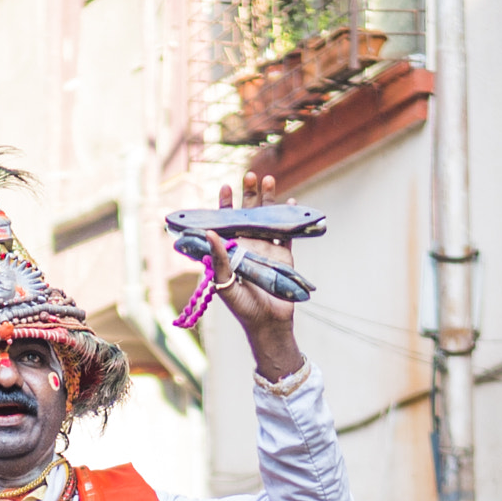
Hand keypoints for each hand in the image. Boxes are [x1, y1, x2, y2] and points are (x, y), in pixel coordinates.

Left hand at [204, 170, 303, 382]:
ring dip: (268, 199)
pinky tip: (291, 202)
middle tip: (249, 176)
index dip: (225, 206)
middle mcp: (248, 246)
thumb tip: (210, 233)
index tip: (225, 188)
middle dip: (248, 195)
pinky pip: (287, 233)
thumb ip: (219, 259)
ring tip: (267, 179)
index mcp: (231, 251)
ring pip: (268, 218)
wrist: (269, 324)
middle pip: (248, 214)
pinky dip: (290, 217)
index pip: (226, 223)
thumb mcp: (226, 284)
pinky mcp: (284, 256)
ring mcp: (267, 249)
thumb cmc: (243, 308)